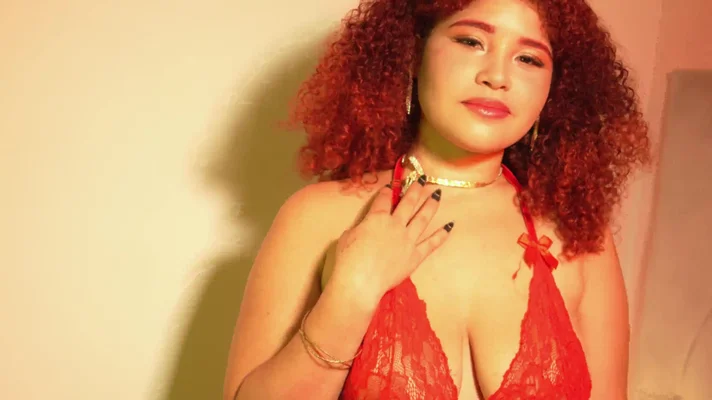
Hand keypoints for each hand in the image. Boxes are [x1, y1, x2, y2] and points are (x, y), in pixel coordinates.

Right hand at [329, 175, 453, 300]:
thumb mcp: (348, 236)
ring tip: (437, 194)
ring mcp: (408, 240)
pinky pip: (432, 243)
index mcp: (377, 218)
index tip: (392, 186)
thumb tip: (365, 229)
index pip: (384, 199)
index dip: (388, 191)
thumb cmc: (348, 259)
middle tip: (423, 179)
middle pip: (408, 202)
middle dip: (416, 189)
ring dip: (431, 204)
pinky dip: (442, 234)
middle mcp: (396, 225)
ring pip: (423, 217)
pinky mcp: (415, 256)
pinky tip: (450, 225)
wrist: (360, 281)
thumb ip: (360, 228)